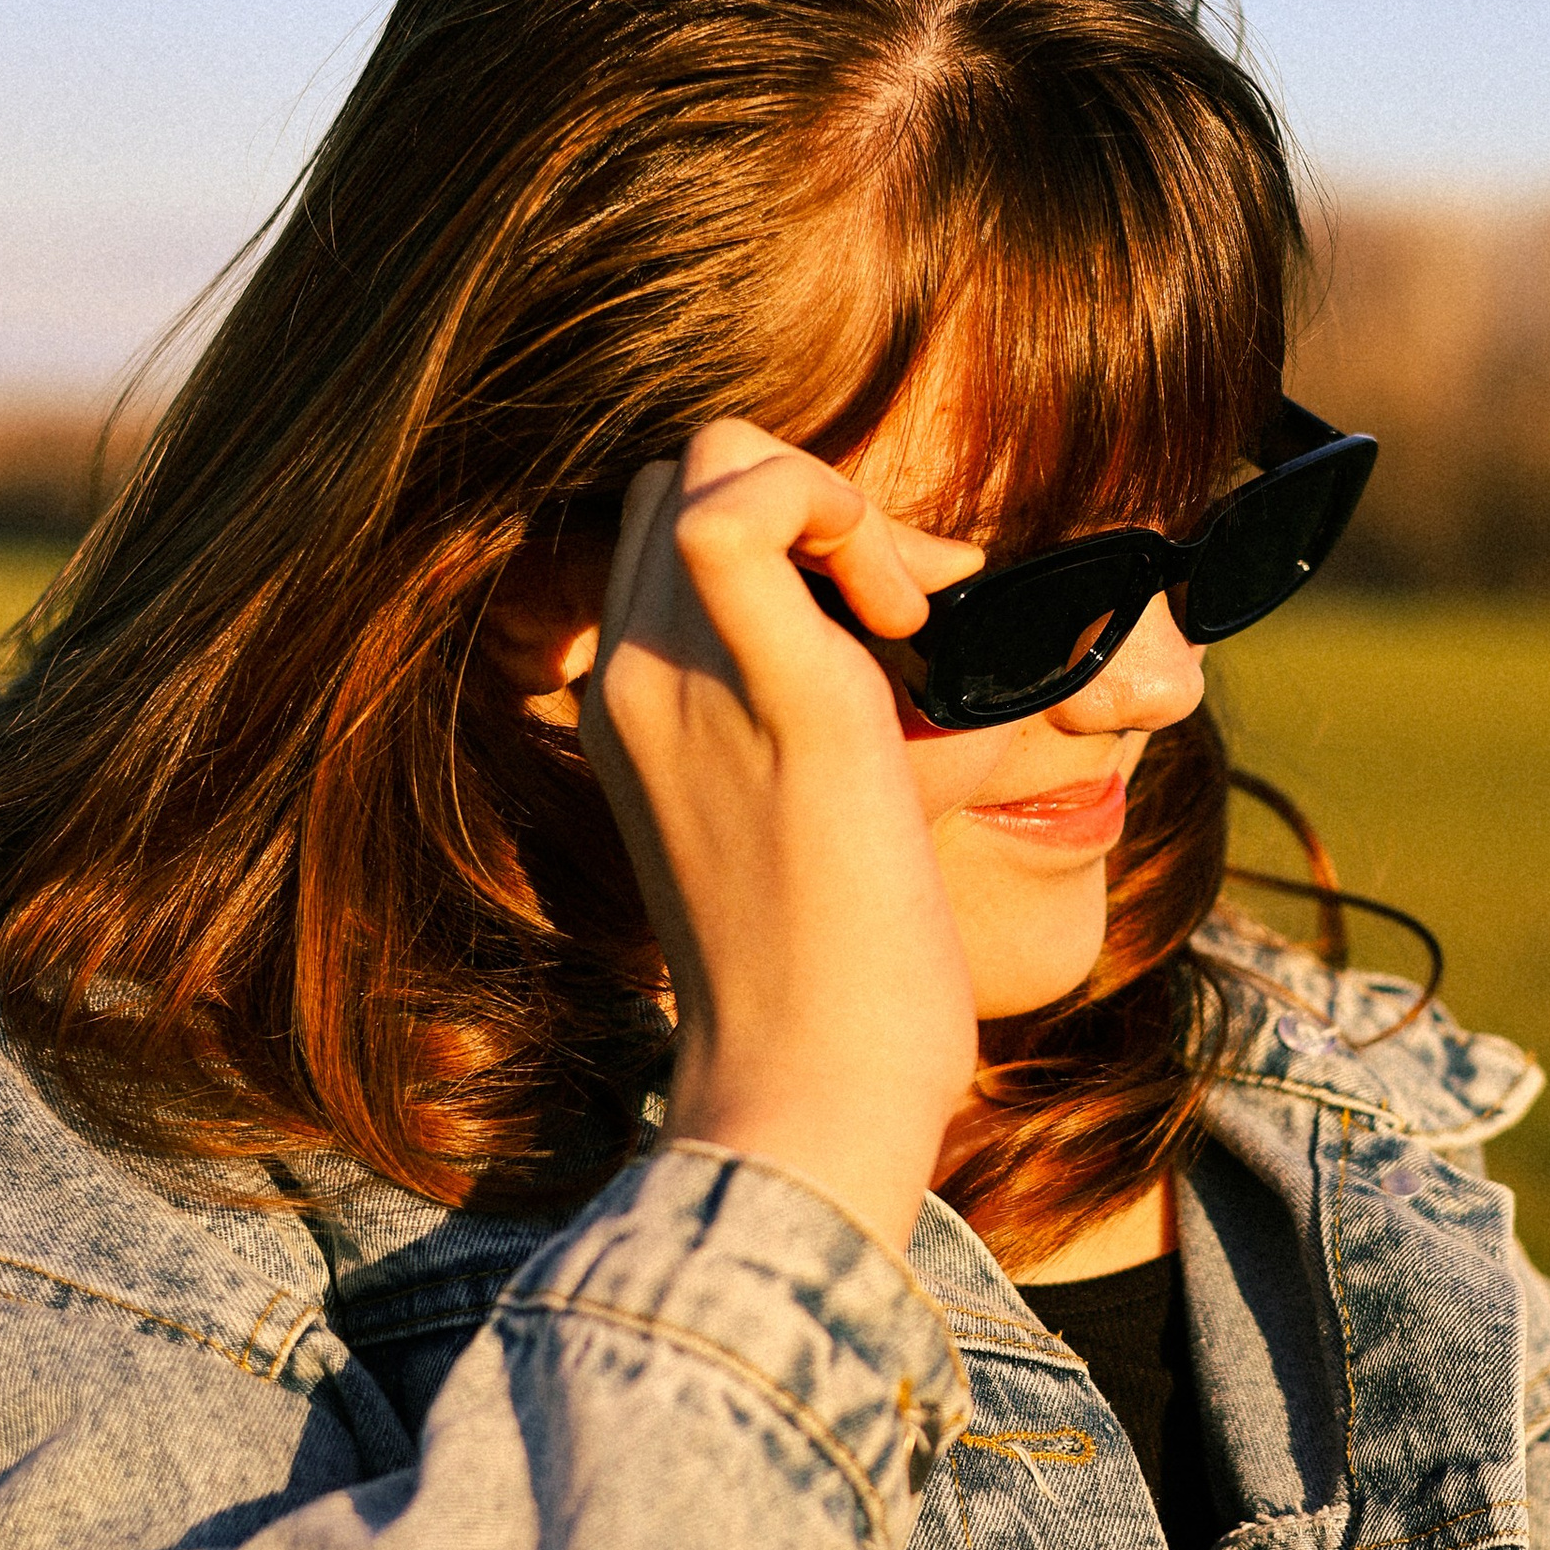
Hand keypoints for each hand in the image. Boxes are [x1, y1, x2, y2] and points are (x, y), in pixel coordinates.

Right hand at [578, 423, 984, 1253]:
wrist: (808, 1093)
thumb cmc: (832, 981)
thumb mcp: (793, 814)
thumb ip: (811, 713)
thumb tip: (925, 632)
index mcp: (624, 701)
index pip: (667, 519)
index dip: (787, 522)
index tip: (887, 610)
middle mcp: (630, 676)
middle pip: (687, 466)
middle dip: (815, 496)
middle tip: (907, 607)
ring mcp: (683, 682)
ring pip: (716, 457)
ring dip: (842, 501)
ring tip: (912, 613)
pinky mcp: (783, 701)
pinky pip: (740, 513)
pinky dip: (839, 510)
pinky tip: (907, 608)